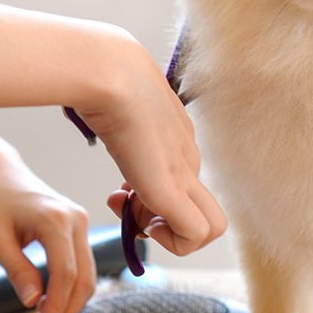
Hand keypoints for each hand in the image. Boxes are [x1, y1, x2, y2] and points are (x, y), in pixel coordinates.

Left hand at [0, 157, 92, 312]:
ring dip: (72, 301)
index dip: (56, 305)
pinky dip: (73, 287)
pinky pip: (84, 264)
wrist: (4, 174)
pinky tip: (54, 301)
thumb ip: (17, 270)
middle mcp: (77, 220)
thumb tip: (33, 302)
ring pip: (89, 273)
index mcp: (55, 219)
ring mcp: (82, 222)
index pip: (66, 272)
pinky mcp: (80, 228)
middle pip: (84, 276)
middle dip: (68, 309)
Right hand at [71, 30, 225, 256]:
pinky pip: (197, 233)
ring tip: (131, 210)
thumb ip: (118, 117)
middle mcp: (188, 156)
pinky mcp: (174, 188)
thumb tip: (102, 116)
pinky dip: (173, 241)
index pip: (181, 181)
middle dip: (167, 223)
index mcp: (176, 137)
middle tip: (129, 208)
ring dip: (171, 235)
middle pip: (203, 208)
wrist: (108, 71)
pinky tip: (139, 216)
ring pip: (211, 227)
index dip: (154, 197)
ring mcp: (185, 172)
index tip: (122, 190)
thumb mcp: (114, 104)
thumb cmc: (103, 80)